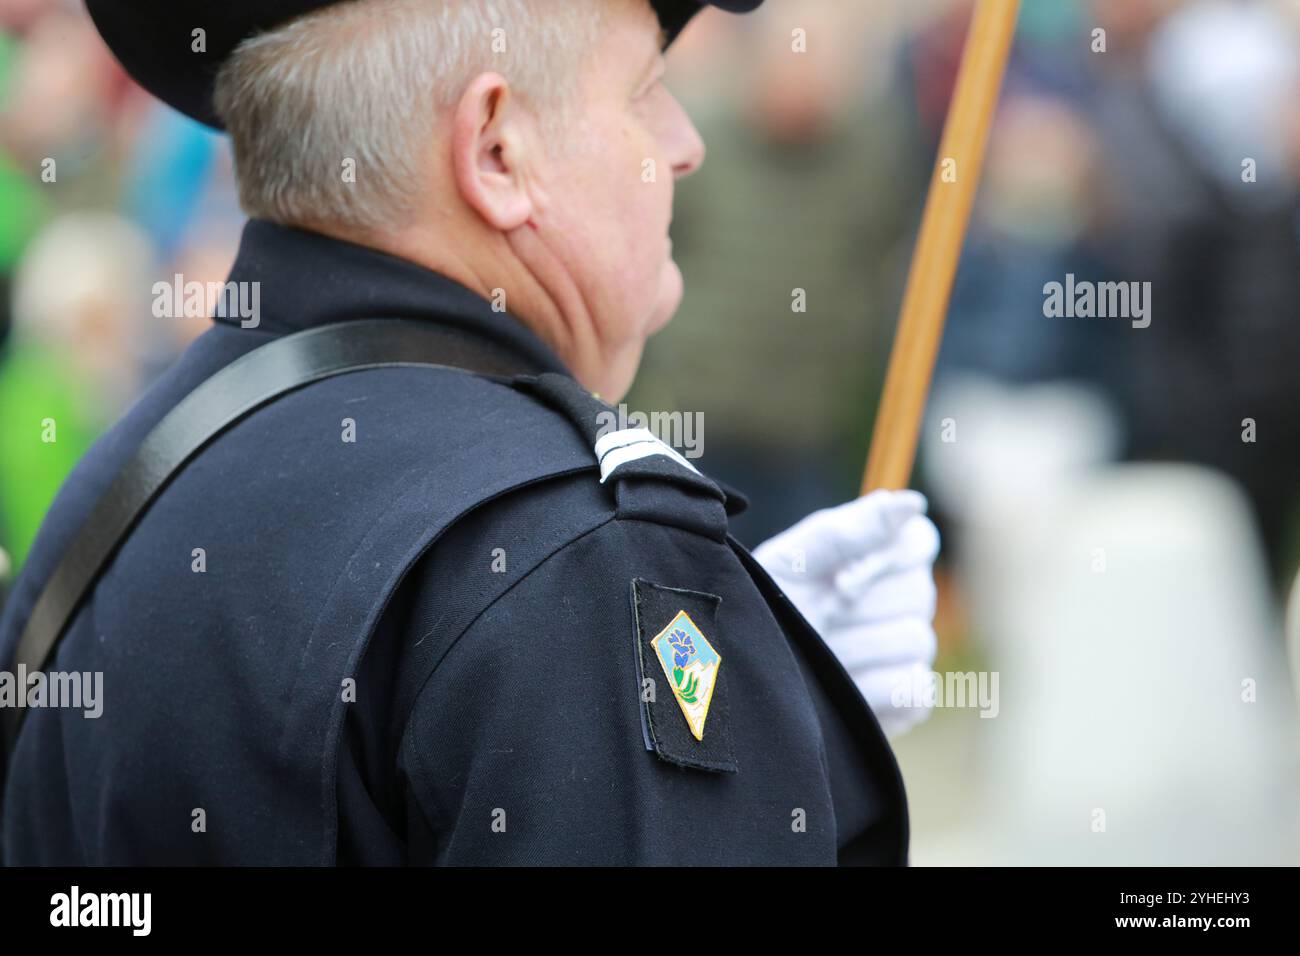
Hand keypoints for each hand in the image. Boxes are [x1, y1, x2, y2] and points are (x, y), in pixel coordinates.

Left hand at [752, 490, 939, 736]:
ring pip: (915, 640)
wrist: (748, 667)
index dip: (884, 560)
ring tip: (820, 651)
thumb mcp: (795, 561)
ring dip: (854, 648)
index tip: (840, 576)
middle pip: (918, 593)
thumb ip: (850, 530)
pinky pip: (912, 687)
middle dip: (856, 608)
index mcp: (882, 554)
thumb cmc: (771, 604)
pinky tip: (838, 683)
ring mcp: (911, 648)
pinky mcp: (909, 696)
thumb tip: (911, 504)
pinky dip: (868, 686)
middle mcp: (906, 598)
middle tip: (819, 615)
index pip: (921, 542)